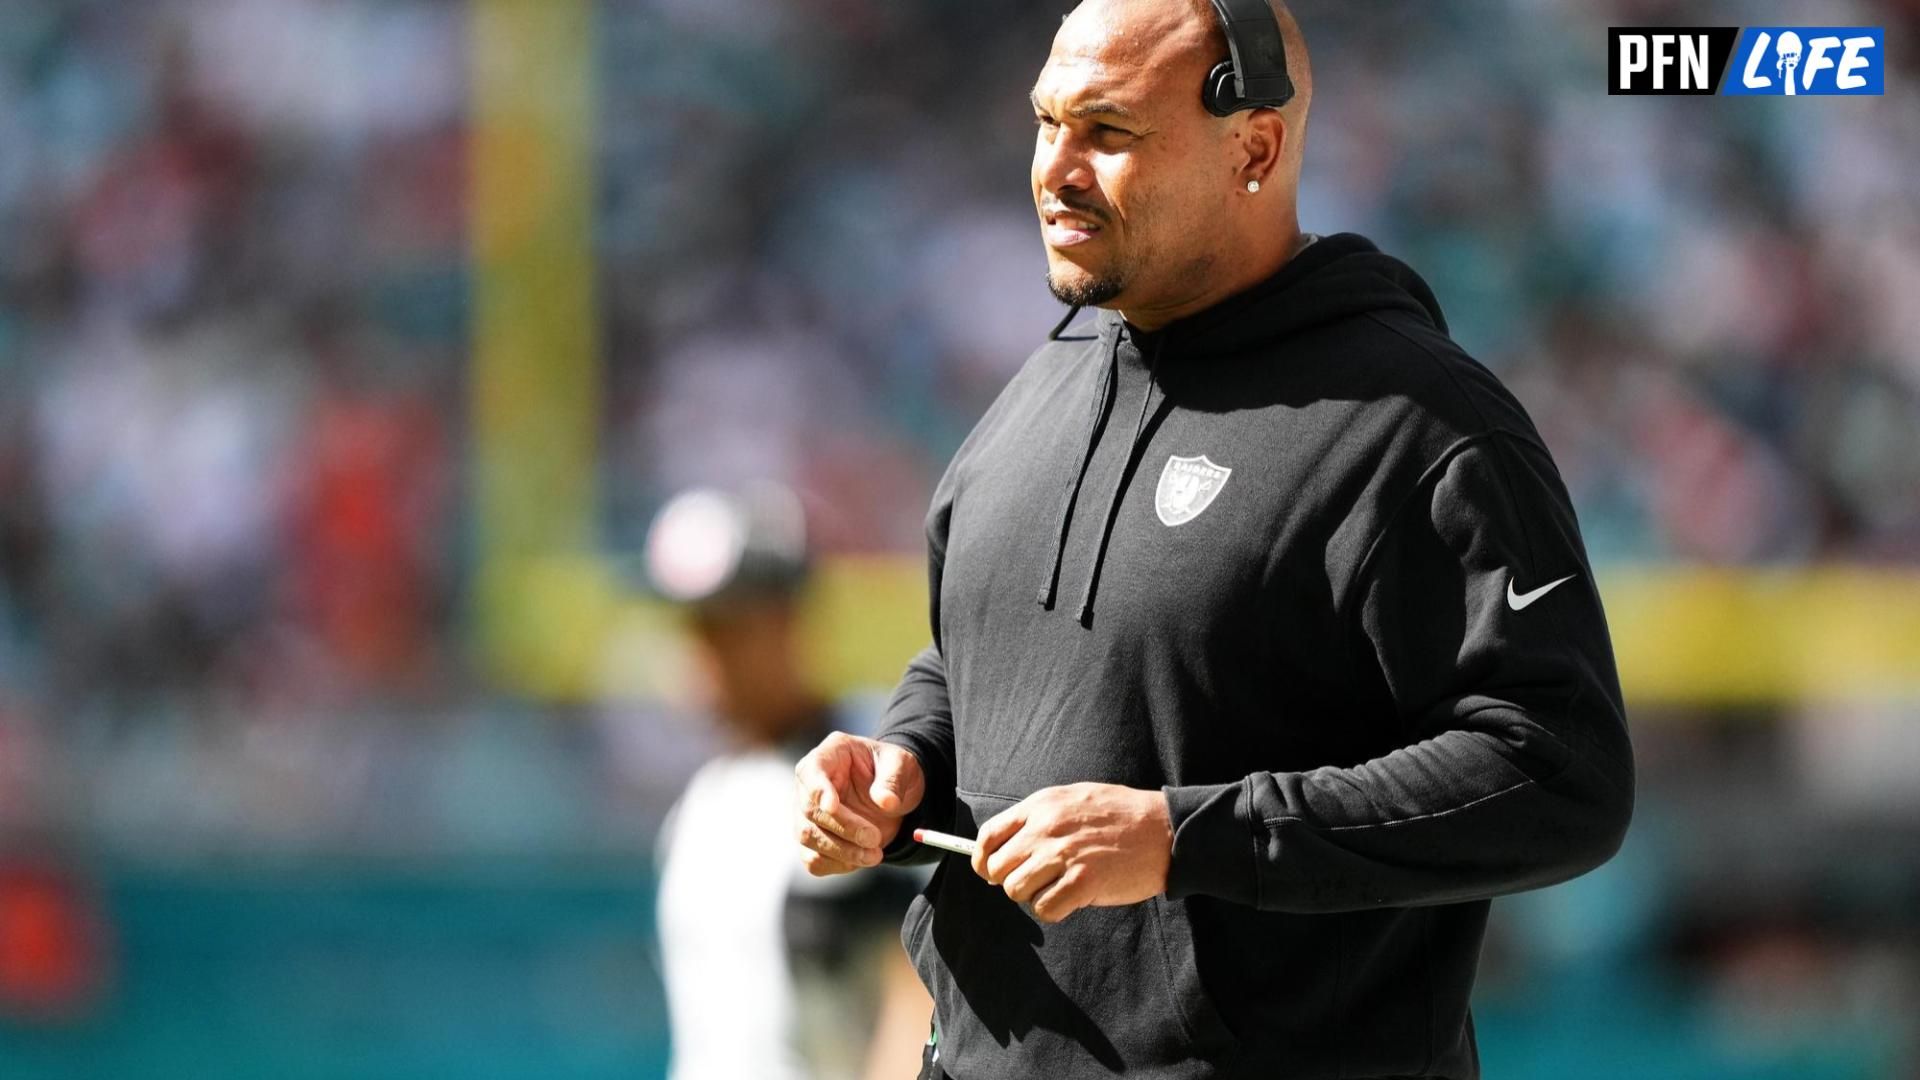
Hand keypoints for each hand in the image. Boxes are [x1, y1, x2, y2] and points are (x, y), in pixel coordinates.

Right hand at [794, 732, 925, 875]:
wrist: (893, 793)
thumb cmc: (893, 770)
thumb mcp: (901, 763)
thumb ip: (893, 779)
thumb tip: (885, 801)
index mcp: (829, 755)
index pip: (811, 772)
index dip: (818, 790)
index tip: (832, 807)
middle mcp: (810, 783)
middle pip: (810, 810)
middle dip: (843, 829)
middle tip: (874, 839)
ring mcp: (806, 813)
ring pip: (808, 838)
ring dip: (842, 852)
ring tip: (875, 855)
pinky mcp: (813, 839)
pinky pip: (814, 859)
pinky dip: (837, 864)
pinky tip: (861, 859)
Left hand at [971, 782, 1171, 923]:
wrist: (1165, 829)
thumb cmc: (1121, 815)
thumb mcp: (1074, 798)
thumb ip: (1040, 817)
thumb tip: (1006, 844)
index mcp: (1042, 805)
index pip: (989, 835)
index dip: (982, 859)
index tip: (989, 871)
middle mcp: (1046, 829)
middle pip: (998, 869)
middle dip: (1012, 880)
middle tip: (1037, 881)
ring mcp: (1064, 856)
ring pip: (1016, 891)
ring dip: (1034, 895)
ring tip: (1059, 886)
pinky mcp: (1082, 883)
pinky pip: (1044, 909)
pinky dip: (1054, 909)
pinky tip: (1073, 898)